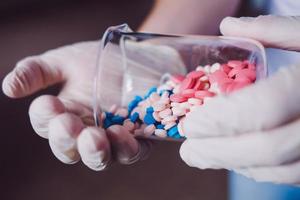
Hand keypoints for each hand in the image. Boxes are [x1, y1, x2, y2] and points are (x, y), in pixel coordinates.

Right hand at [2, 40, 171, 169]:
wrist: (132, 56)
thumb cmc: (94, 61)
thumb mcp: (64, 61)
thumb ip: (37, 72)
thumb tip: (9, 86)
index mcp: (63, 116)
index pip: (47, 124)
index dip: (45, 117)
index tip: (48, 102)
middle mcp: (84, 132)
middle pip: (70, 149)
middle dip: (67, 139)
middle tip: (69, 125)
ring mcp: (110, 138)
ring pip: (100, 158)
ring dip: (96, 152)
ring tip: (96, 138)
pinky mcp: (137, 137)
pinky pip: (132, 152)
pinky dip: (127, 148)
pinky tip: (122, 134)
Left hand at [179, 15, 299, 184]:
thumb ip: (275, 29)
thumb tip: (228, 27)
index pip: (265, 109)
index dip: (222, 120)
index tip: (191, 125)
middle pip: (267, 149)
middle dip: (219, 152)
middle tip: (189, 151)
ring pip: (280, 170)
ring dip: (235, 163)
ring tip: (206, 154)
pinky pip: (292, 175)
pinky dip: (259, 169)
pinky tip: (238, 158)